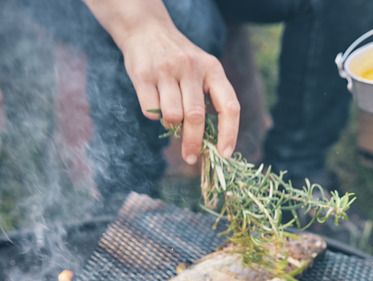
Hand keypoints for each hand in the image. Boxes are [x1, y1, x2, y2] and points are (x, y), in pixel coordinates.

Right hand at [119, 24, 239, 163]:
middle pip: (196, 117)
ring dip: (172, 126)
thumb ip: (209, 100)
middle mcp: (192, 67)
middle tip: (190, 158)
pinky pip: (151, 110)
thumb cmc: (180, 61)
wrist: (147, 30)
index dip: (229, 134)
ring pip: (173, 116)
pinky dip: (154, 115)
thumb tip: (209, 144)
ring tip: (171, 117)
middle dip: (193, 143)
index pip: (229, 106)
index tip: (224, 154)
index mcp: (213, 69)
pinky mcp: (143, 74)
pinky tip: (155, 102)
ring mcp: (167, 70)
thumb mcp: (202, 70)